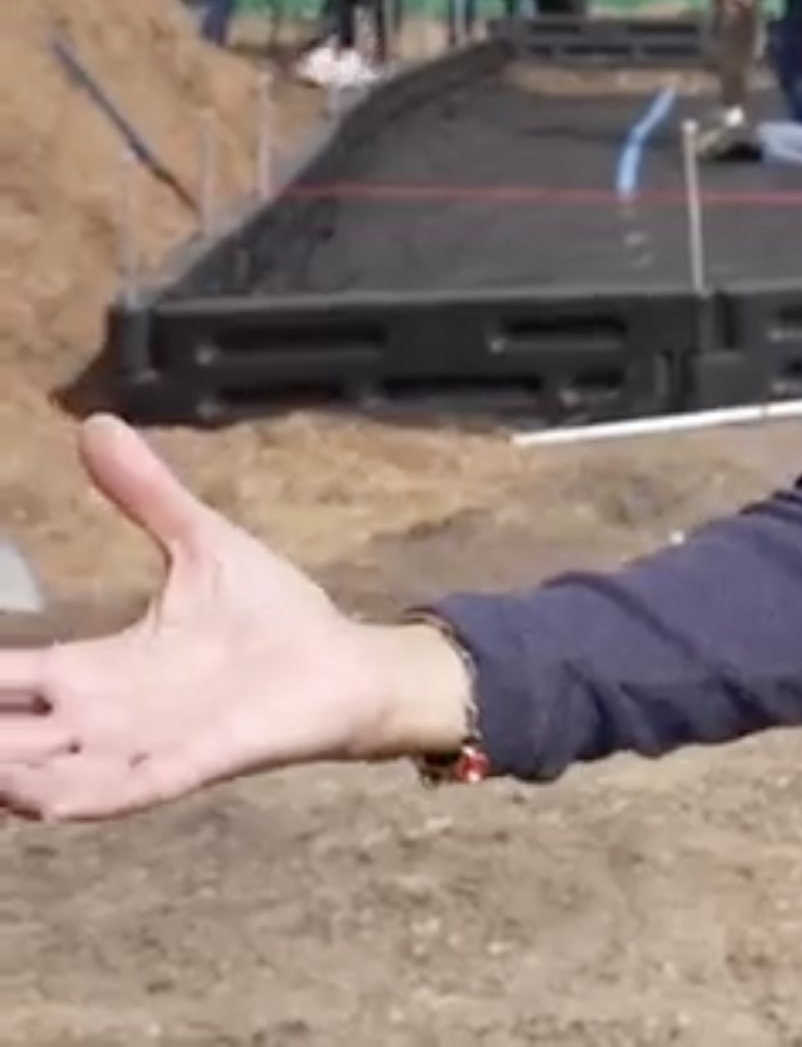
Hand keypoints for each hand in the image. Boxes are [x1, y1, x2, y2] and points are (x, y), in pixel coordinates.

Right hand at [0, 418, 466, 821]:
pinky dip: (70, 795)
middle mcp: (100, 718)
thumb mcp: (199, 543)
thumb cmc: (275, 615)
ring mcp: (139, 747)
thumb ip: (146, 495)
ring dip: (1, 771)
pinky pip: (115, 793)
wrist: (348, 665)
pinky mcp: (186, 767)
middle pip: (0, 736)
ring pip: (40, 773)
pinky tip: (31, 794)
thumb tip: (96, 424)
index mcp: (91, 670)